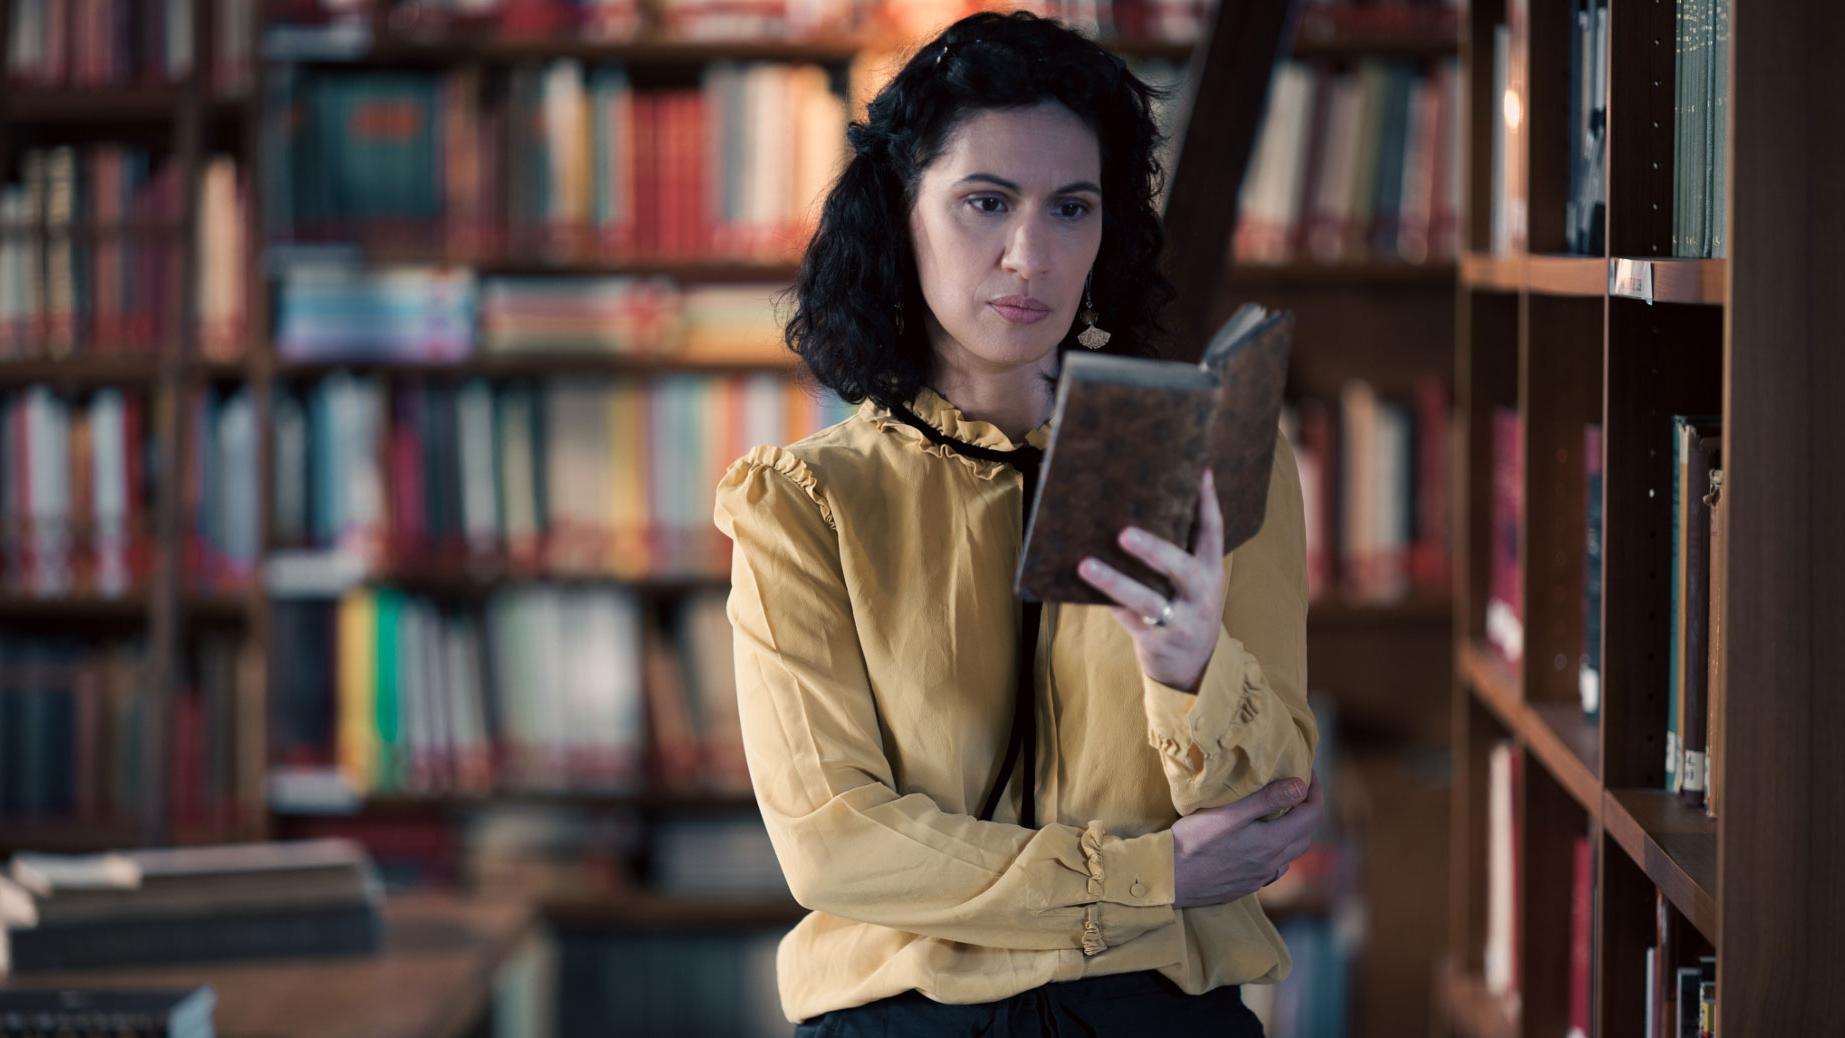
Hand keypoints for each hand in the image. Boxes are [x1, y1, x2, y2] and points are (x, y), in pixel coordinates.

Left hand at [1077, 469, 1225, 691]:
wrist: (1193, 666)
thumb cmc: (1184, 607)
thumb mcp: (1193, 579)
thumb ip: (1178, 547)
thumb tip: (1142, 501)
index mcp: (1210, 570)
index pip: (1213, 532)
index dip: (1208, 502)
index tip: (1199, 472)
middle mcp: (1201, 594)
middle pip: (1180, 568)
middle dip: (1153, 549)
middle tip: (1123, 533)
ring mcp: (1182, 621)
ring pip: (1147, 601)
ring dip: (1115, 583)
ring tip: (1085, 565)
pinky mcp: (1159, 642)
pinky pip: (1128, 620)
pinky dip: (1108, 603)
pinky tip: (1081, 588)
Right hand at [1171, 775, 1322, 908]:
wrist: (1167, 879)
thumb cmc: (1193, 842)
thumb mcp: (1228, 813)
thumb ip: (1266, 799)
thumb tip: (1301, 786)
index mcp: (1272, 843)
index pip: (1312, 815)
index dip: (1316, 791)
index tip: (1308, 772)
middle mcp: (1271, 864)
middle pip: (1305, 835)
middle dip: (1308, 809)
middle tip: (1298, 787)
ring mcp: (1259, 878)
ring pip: (1290, 853)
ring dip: (1293, 831)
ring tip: (1281, 813)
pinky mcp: (1244, 886)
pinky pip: (1273, 867)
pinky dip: (1276, 850)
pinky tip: (1261, 844)